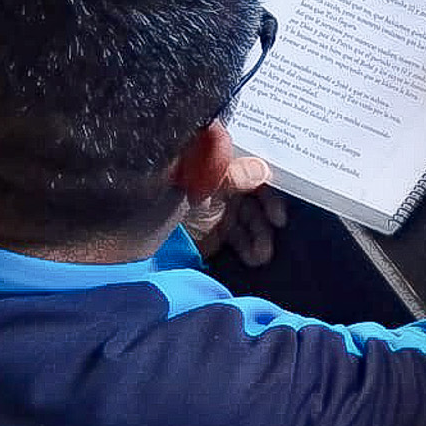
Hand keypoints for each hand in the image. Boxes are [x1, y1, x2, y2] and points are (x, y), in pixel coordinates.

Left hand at [183, 151, 287, 267]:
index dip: (270, 190)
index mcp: (220, 168)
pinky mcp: (219, 234)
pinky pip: (243, 240)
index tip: (278, 212)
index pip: (255, 172)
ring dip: (262, 237)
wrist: (147, 233)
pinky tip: (254, 258)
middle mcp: (224, 187)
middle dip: (268, 216)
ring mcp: (222, 211)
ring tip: (262, 254)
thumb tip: (262, 168)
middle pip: (258, 199)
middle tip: (276, 230)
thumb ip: (232, 176)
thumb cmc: (172, 199)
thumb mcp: (203, 185)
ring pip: (253, 222)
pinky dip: (251, 249)